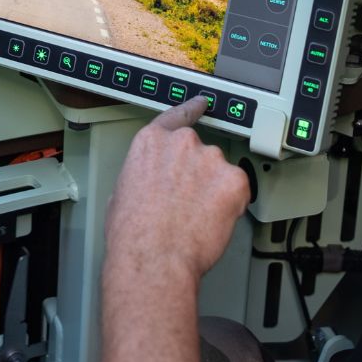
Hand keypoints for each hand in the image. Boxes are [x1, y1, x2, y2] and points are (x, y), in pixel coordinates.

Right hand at [104, 98, 251, 286]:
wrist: (153, 257)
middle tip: (189, 204)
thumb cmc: (133, 234)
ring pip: (221, 173)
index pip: (176, 116)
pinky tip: (214, 221)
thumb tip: (149, 184)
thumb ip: (142, 176)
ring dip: (215, 192)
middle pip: (200, 152)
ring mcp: (211, 159)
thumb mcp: (121, 194)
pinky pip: (240, 190)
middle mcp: (183, 143)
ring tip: (197, 219)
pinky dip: (233, 205)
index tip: (202, 103)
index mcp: (152, 143)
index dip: (192, 109)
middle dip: (198, 176)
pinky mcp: (234, 180)